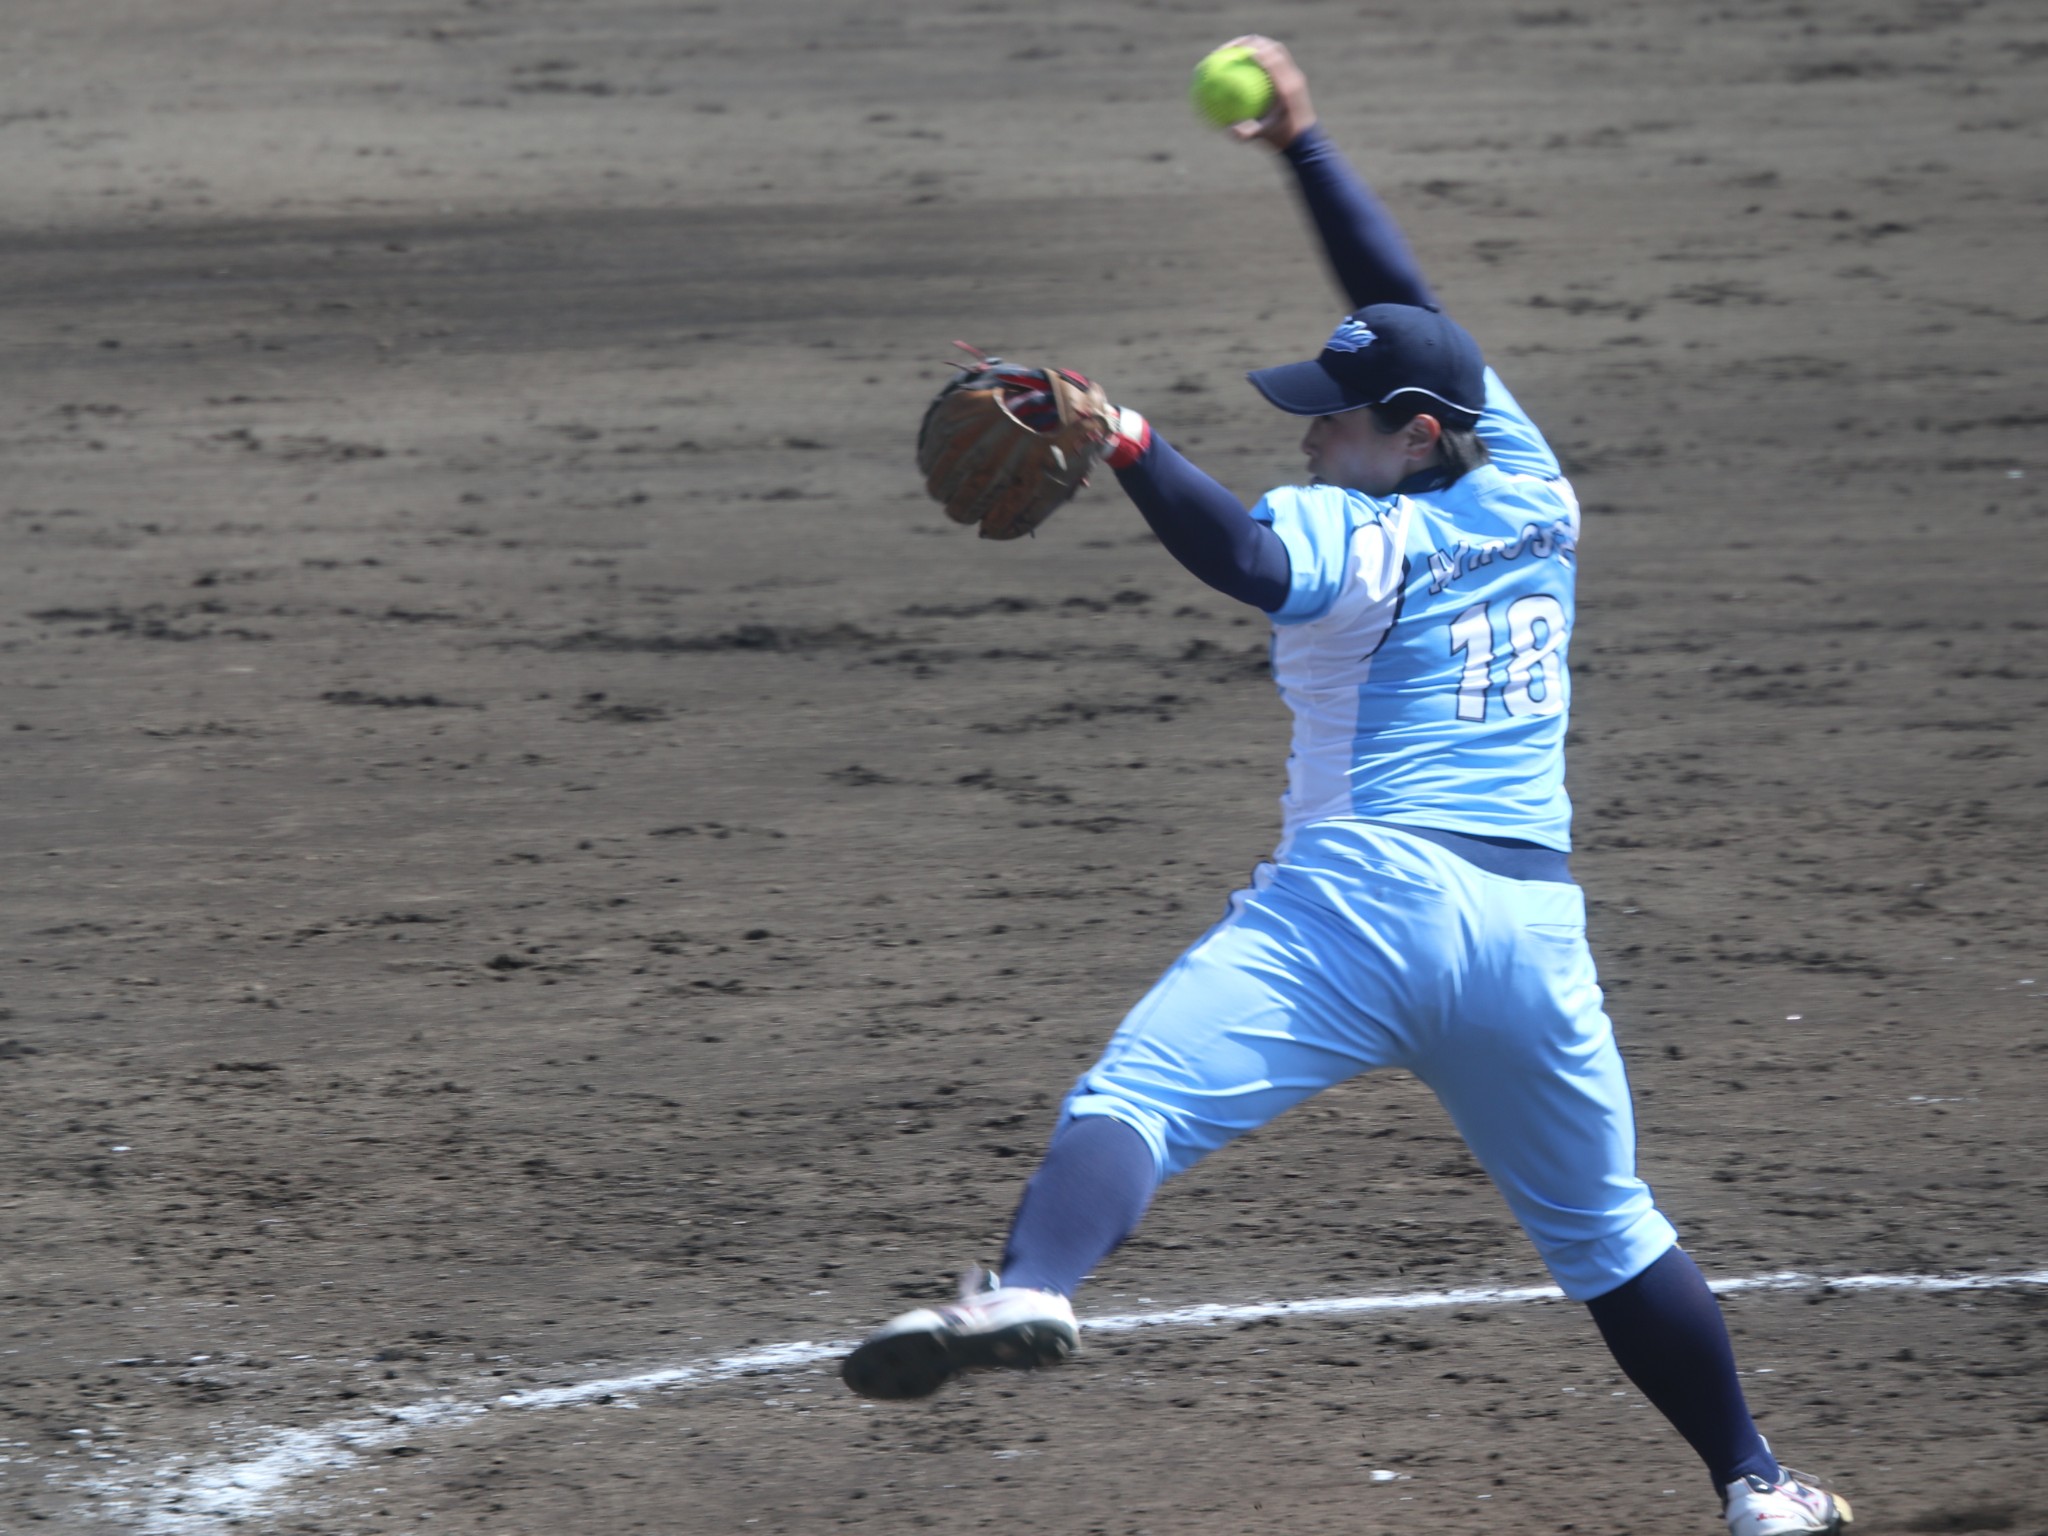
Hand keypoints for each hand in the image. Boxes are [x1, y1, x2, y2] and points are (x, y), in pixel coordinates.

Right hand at [1222, 34, 1315, 149]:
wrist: (1306, 139)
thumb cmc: (1283, 138)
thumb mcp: (1263, 138)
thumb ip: (1246, 133)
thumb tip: (1226, 129)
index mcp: (1286, 87)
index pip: (1270, 60)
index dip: (1252, 49)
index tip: (1233, 50)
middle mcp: (1293, 77)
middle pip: (1272, 47)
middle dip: (1252, 41)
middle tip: (1231, 46)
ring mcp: (1295, 75)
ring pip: (1276, 50)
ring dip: (1258, 45)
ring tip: (1238, 48)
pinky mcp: (1294, 77)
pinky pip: (1277, 60)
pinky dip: (1262, 57)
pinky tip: (1246, 63)